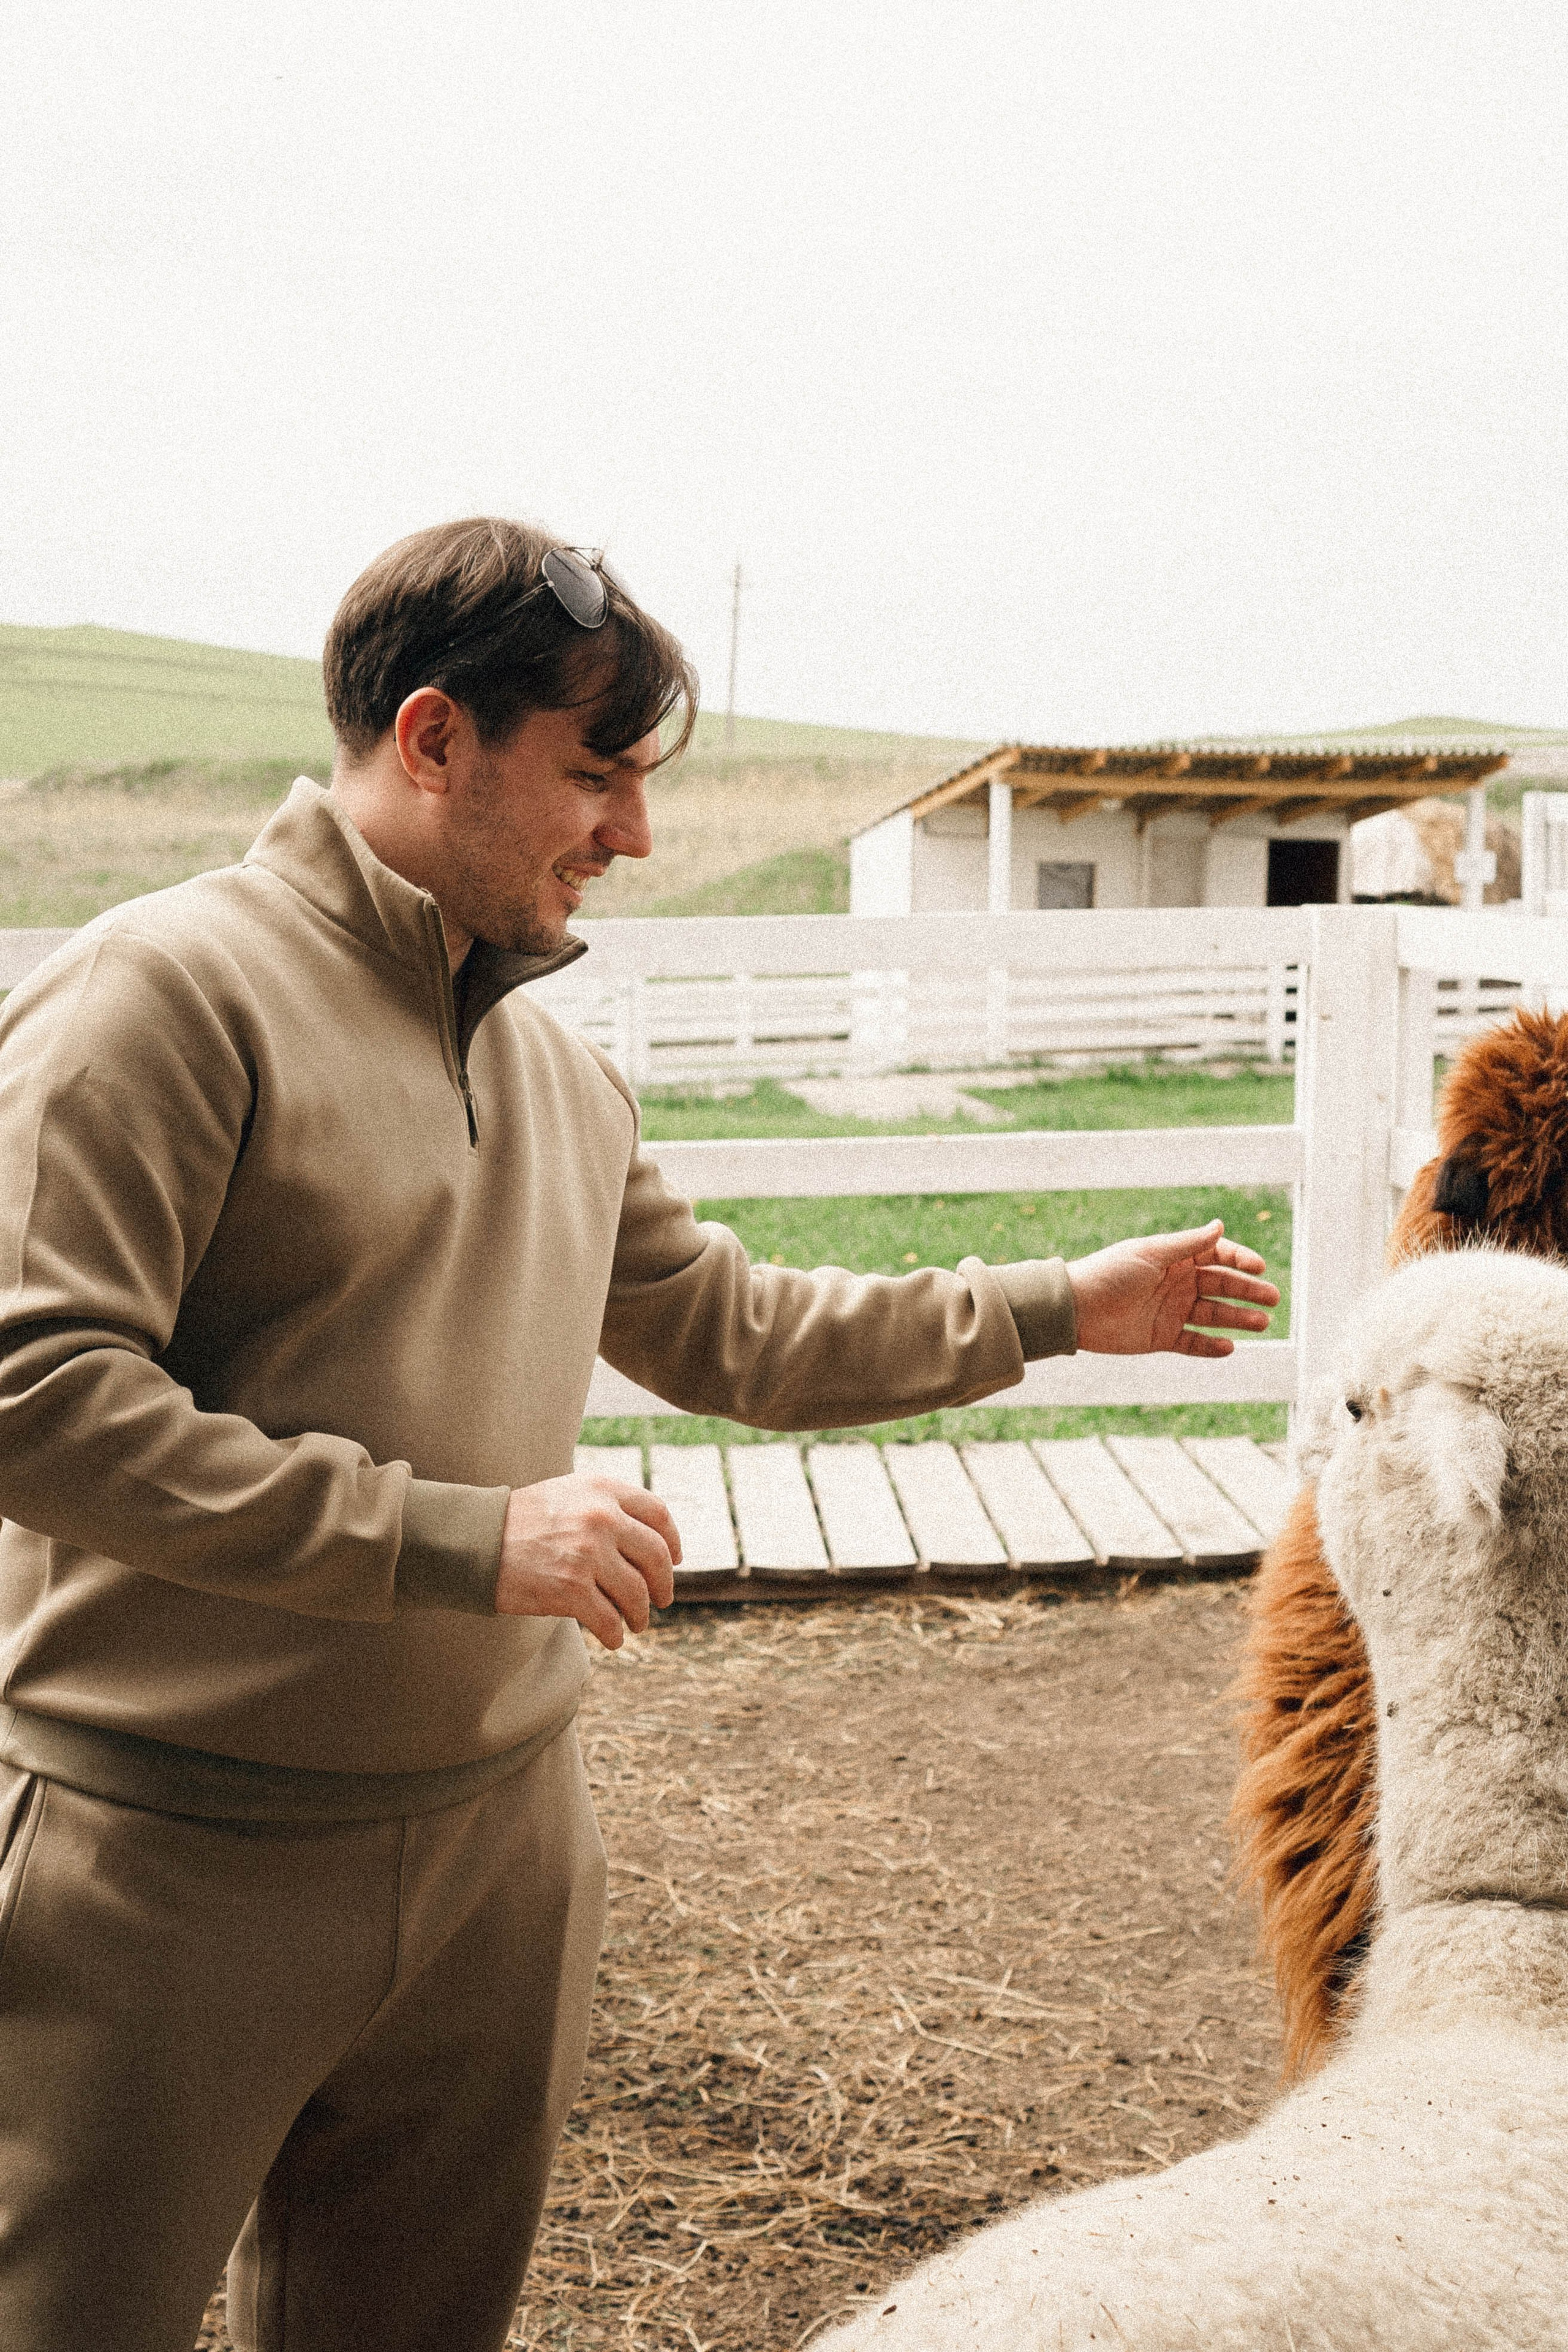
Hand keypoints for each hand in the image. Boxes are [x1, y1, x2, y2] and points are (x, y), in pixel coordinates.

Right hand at [495, 1475, 680, 1647]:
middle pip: (656, 1556)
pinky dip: (615, 1634)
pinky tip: (613, 1638)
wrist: (476, 1543)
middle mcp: (600, 1517)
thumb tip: (652, 1540)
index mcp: (602, 1489)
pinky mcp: (571, 1589)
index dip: (673, 1540)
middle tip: (661, 1599)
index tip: (675, 1559)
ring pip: (637, 1593)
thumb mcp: (568, 1494)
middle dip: (664, 1584)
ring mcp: (587, 1553)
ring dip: (640, 1614)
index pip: (658, 1514)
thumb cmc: (521, 1521)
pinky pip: (609, 1619)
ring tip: (636, 1623)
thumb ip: (607, 1507)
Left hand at [1067, 1219, 1278, 1357]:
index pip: (1216, 1256)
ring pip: (1214, 1315)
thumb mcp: (1150, 1253)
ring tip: (1261, 1323)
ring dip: (1238, 1318)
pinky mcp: (1162, 1337)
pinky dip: (1211, 1346)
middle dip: (1248, 1291)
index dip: (1240, 1260)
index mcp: (1174, 1259)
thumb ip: (1187, 1244)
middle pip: (1221, 1286)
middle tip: (1273, 1298)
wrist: (1076, 1309)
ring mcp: (1171, 1311)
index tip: (1259, 1267)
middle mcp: (1177, 1284)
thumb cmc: (1110, 1273)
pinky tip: (1230, 1347)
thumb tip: (1220, 1225)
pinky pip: (1194, 1343)